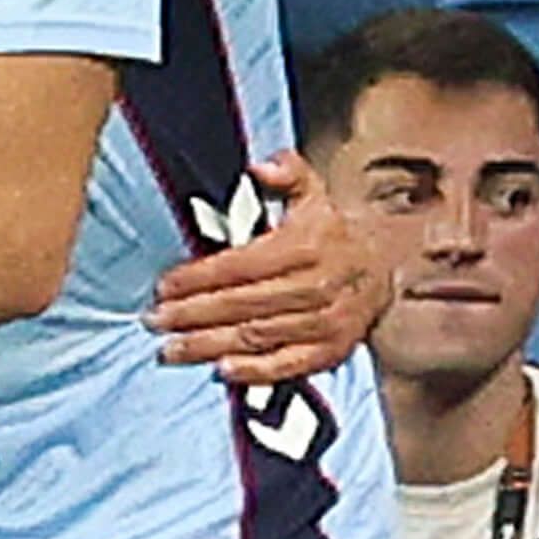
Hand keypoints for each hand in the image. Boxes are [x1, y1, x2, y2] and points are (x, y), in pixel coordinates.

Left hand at [145, 153, 389, 383]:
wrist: (385, 268)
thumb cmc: (331, 232)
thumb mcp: (313, 193)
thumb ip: (287, 173)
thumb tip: (260, 168)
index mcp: (306, 246)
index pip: (240, 265)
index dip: (198, 278)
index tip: (162, 288)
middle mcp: (315, 286)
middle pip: (241, 305)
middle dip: (191, 314)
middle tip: (153, 321)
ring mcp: (324, 322)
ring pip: (256, 336)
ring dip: (208, 345)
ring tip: (169, 350)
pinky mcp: (331, 350)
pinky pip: (288, 364)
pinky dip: (254, 371)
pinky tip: (221, 371)